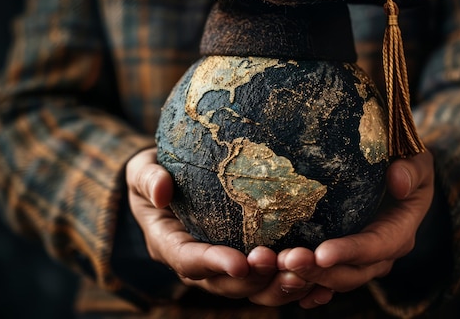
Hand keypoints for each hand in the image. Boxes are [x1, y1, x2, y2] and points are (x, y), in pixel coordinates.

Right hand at [125, 148, 314, 303]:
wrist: (165, 185)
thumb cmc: (153, 174)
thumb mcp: (141, 171)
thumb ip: (148, 179)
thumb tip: (162, 190)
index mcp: (168, 243)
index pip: (189, 261)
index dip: (214, 264)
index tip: (240, 262)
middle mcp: (196, 263)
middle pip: (225, 283)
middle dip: (254, 279)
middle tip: (283, 263)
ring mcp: (220, 265)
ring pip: (250, 287)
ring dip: (277, 285)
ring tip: (306, 272)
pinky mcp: (242, 260)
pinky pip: (266, 279)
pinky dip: (290, 282)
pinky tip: (318, 279)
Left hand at [274, 151, 434, 308]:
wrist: (398, 179)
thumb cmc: (406, 165)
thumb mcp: (418, 162)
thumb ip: (412, 170)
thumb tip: (397, 179)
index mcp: (399, 232)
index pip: (375, 247)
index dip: (349, 252)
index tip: (322, 253)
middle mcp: (380, 255)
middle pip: (350, 273)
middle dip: (318, 271)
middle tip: (286, 260)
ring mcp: (360, 263)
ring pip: (333, 280)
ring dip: (305, 277)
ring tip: (276, 265)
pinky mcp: (341, 261)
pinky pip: (323, 281)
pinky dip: (304, 287)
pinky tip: (281, 282)